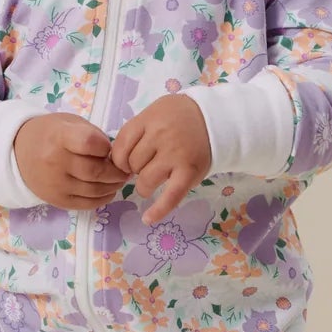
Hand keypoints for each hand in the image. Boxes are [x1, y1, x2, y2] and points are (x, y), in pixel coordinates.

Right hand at [13, 113, 129, 210]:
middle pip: (96, 171)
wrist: (19, 152)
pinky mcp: (57, 200)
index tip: (107, 148)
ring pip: (94, 190)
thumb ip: (93, 135)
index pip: (90, 143)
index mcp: (59, 137)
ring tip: (118, 179)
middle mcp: (54, 162)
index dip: (106, 147)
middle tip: (124, 169)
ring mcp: (55, 184)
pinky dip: (103, 198)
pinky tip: (107, 190)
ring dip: (113, 186)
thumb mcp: (70, 122)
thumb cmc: (51, 133)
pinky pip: (87, 204)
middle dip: (117, 172)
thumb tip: (115, 157)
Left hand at [107, 93, 211, 225]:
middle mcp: (160, 136)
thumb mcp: (155, 112)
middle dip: (135, 169)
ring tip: (155, 179)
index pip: (121, 146)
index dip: (119, 158)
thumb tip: (116, 160)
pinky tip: (148, 219)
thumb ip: (137, 131)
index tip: (127, 161)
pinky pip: (170, 196)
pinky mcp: (188, 173)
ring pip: (145, 181)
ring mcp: (175, 155)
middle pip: (132, 164)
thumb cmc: (181, 118)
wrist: (215, 120)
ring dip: (145, 185)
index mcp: (148, 120)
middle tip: (149, 164)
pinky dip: (158, 210)